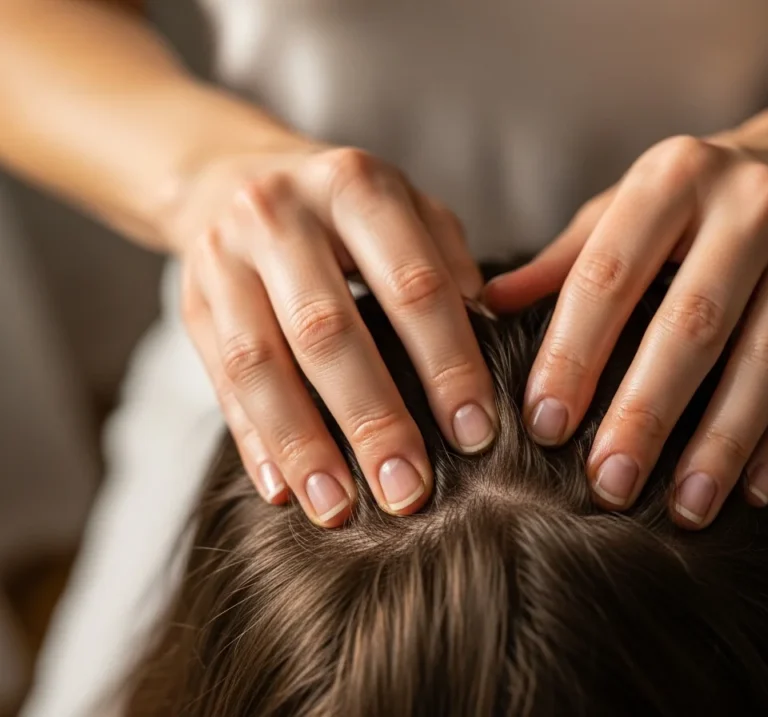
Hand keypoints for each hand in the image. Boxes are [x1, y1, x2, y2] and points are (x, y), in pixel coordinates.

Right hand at [170, 146, 497, 525]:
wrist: (233, 175)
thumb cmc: (347, 209)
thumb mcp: (406, 207)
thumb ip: (447, 262)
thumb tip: (490, 335)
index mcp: (354, 186)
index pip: (411, 284)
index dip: (446, 361)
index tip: (475, 432)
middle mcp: (280, 214)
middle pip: (328, 330)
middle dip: (372, 418)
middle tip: (410, 490)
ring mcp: (224, 257)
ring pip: (261, 363)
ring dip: (303, 444)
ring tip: (340, 508)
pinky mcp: (190, 302)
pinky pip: (220, 380)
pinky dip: (253, 440)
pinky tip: (284, 491)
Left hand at [485, 133, 767, 527]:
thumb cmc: (694, 201)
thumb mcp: (629, 206)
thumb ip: (566, 261)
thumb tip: (486, 307)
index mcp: (674, 177)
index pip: (611, 274)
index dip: (575, 352)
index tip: (545, 425)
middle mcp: (750, 205)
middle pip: (693, 324)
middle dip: (648, 412)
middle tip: (610, 484)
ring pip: (764, 359)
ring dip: (721, 441)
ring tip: (686, 509)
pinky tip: (750, 492)